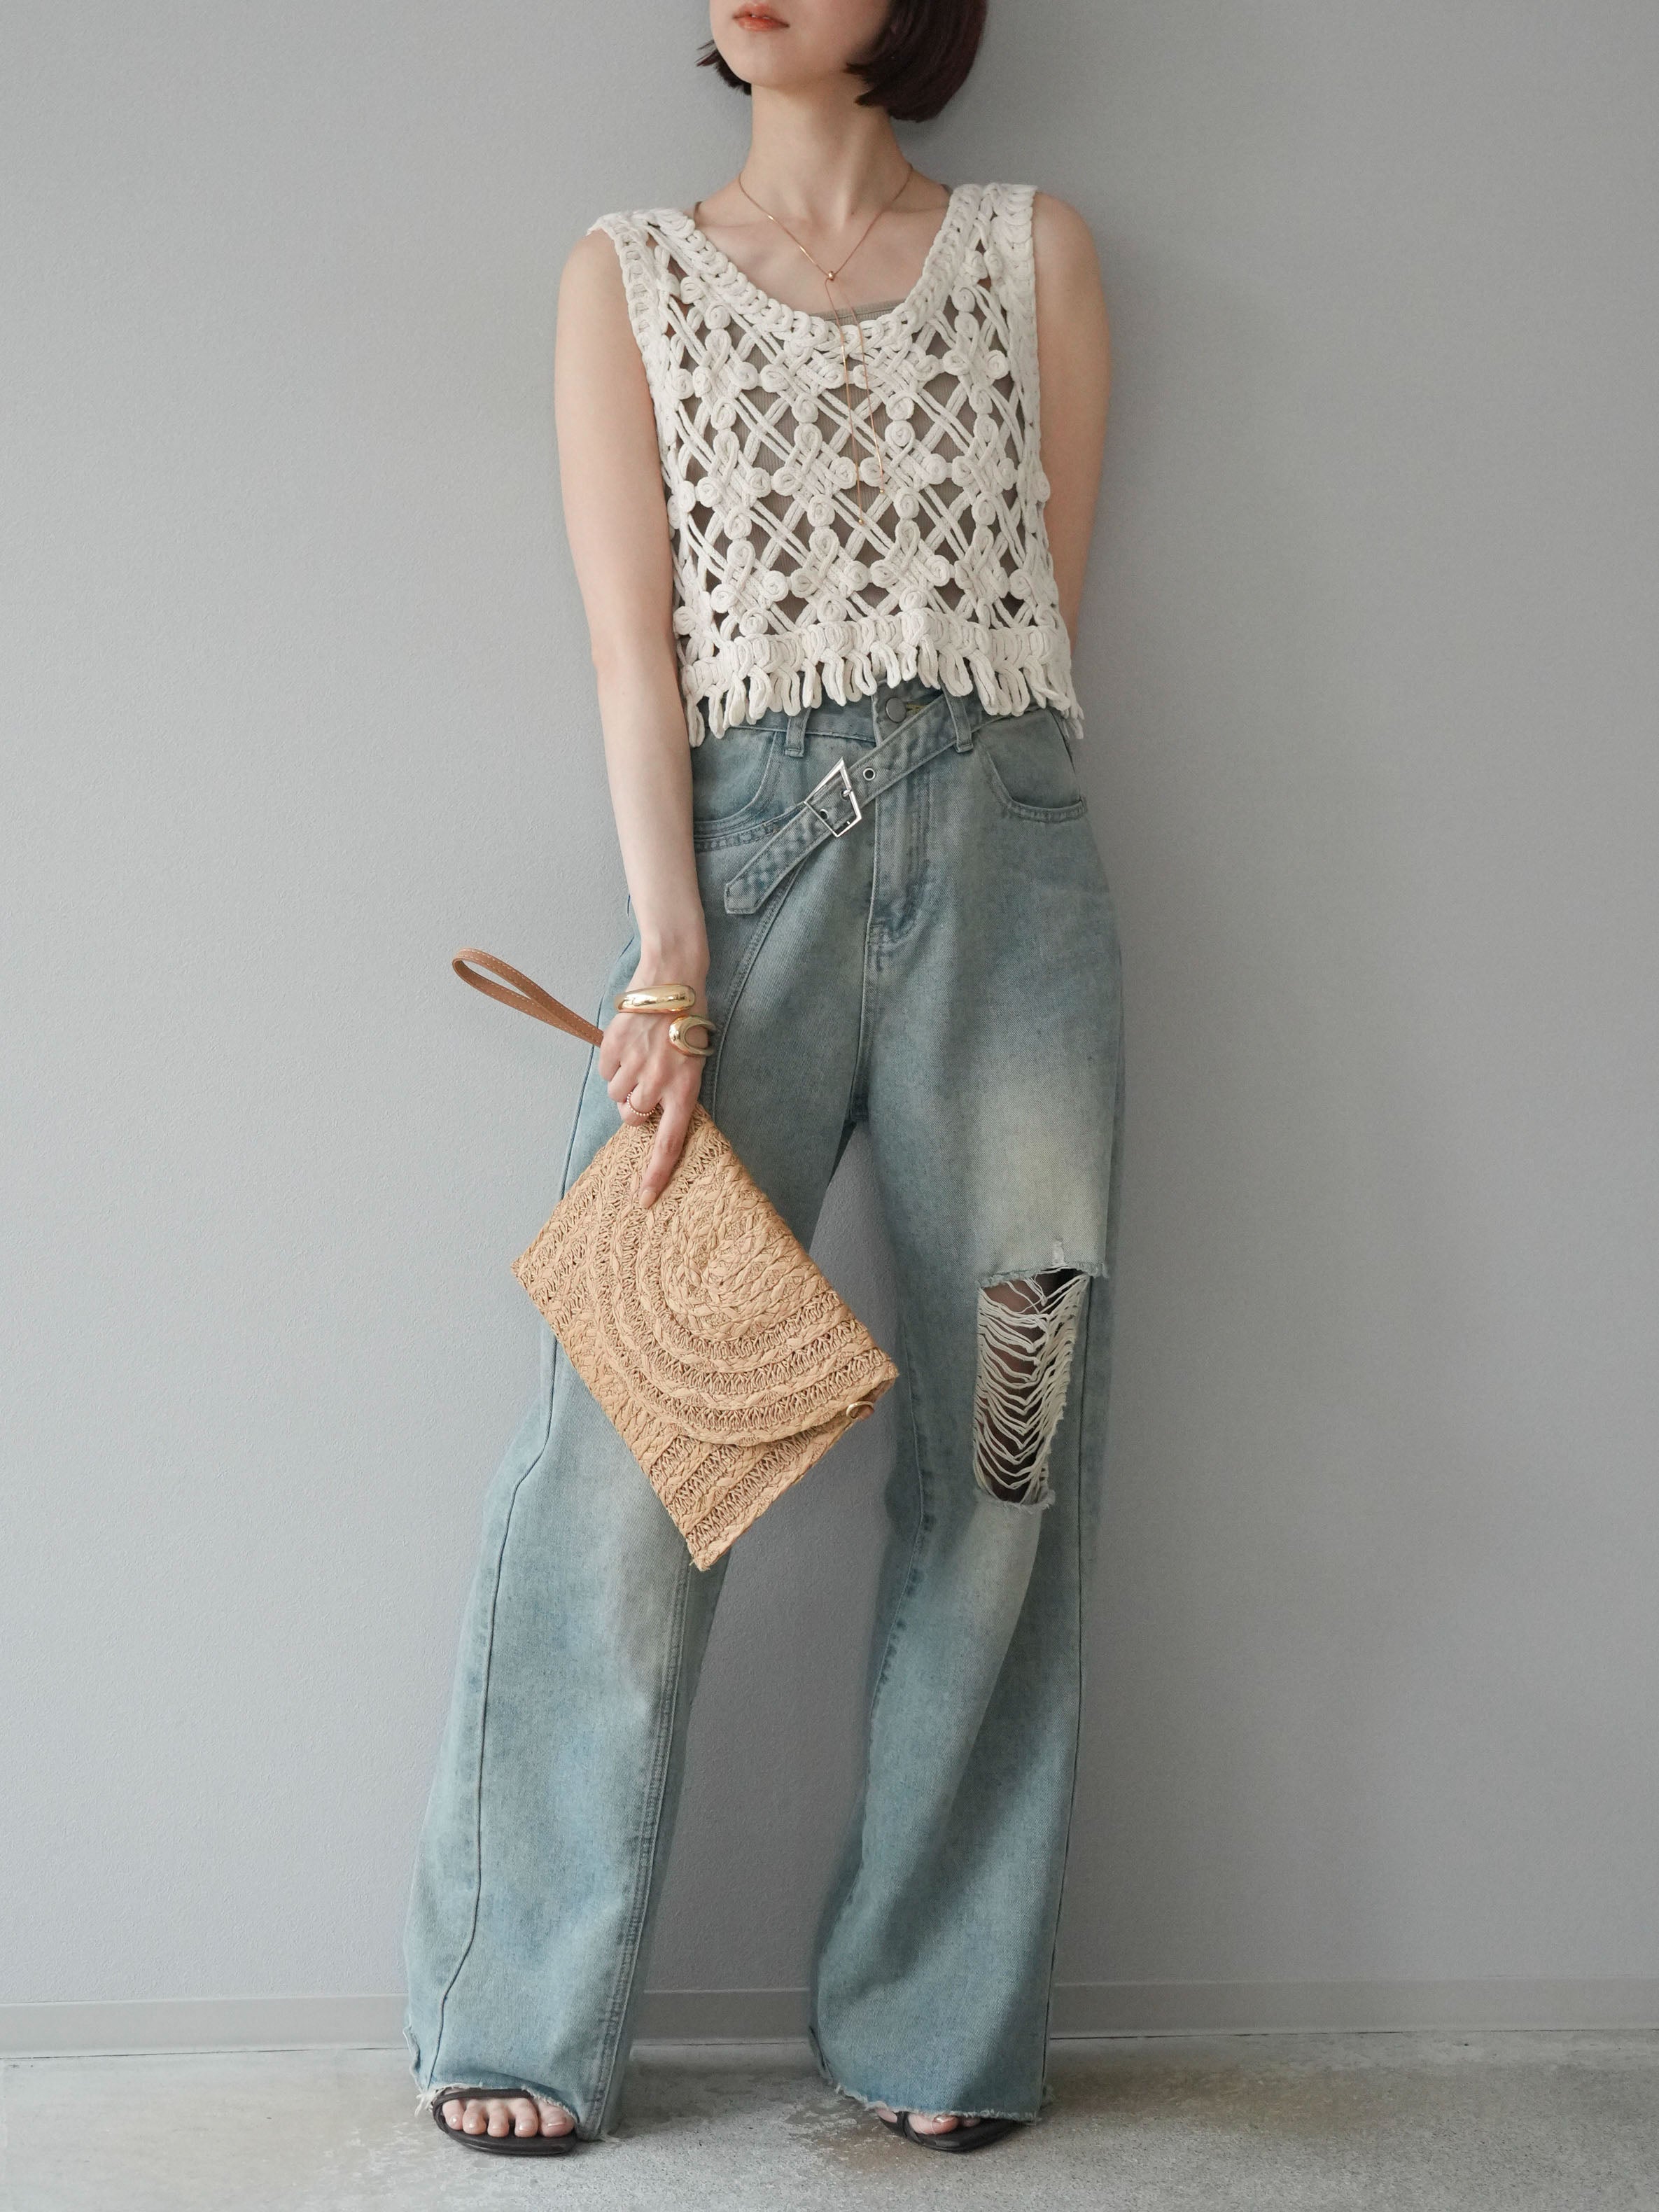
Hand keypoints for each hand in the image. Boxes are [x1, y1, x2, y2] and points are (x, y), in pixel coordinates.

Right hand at [599, 979, 710, 1207]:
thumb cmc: (690, 1023)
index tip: (645, 1200)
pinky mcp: (615, 1046)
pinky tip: (630, 1043)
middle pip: (633, 1118)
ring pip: (616, 1095)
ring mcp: (635, 1064)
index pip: (670, 1143)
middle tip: (645, 1086)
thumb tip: (647, 1116)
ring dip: (623, 1083)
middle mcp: (659, 1081)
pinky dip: (614, 1062)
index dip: (656, 1174)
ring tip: (641, 1057)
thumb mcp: (694, 1062)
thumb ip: (675, 1092)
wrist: (674, 980)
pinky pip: (605, 1070)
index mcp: (686, 1089)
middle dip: (634, 1108)